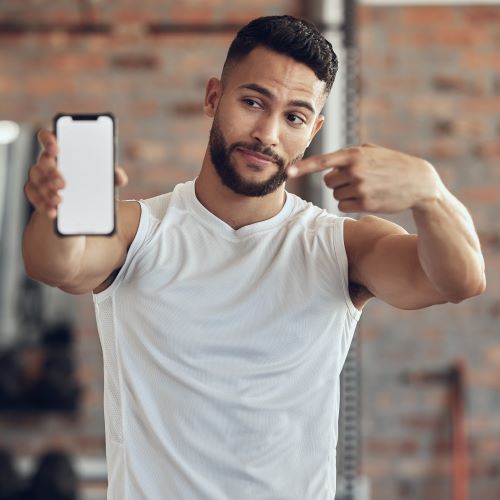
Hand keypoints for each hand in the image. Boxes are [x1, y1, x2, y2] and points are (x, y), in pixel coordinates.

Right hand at [24, 128, 128, 218]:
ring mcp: (39, 176)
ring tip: (60, 201)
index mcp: (62, 150)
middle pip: (42, 161)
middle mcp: (47, 160)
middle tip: (63, 184)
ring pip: (35, 179)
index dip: (48, 139)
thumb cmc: (91, 180)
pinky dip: (43, 204)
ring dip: (46, 190)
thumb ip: (112, 174)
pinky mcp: (35, 191)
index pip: (47, 137)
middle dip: (51, 172)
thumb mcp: (103, 177)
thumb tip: (121, 178)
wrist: (81, 201)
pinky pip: (33, 196)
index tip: (56, 149)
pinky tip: (53, 212)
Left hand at [286, 143, 440, 212]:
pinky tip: (367, 197)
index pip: (323, 161)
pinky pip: (343, 206)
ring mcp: (360, 188)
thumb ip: (350, 153)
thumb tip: (330, 162)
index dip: (304, 167)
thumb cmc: (393, 164)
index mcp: (355, 154)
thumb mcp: (373, 151)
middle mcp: (355, 171)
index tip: (289, 172)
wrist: (418, 182)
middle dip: (337, 181)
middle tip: (356, 179)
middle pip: (328, 181)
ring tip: (366, 187)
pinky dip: (350, 204)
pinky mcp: (365, 203)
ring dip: (345, 193)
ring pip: (336, 194)